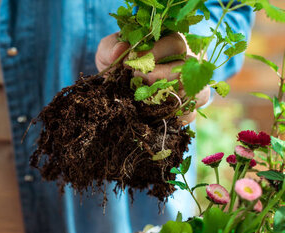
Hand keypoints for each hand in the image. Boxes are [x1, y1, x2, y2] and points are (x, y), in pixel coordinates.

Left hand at [95, 32, 209, 124]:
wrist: (116, 86)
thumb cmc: (118, 63)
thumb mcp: (108, 51)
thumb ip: (111, 48)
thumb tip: (120, 51)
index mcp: (170, 42)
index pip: (174, 43)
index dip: (156, 52)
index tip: (134, 61)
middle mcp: (186, 63)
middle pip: (187, 68)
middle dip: (162, 75)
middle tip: (140, 79)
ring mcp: (190, 86)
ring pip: (197, 91)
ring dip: (171, 97)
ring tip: (147, 99)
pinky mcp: (186, 107)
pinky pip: (190, 113)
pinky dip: (174, 116)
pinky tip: (154, 114)